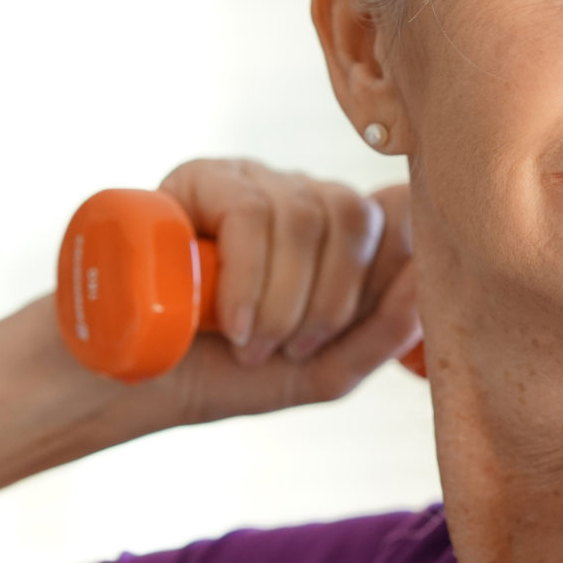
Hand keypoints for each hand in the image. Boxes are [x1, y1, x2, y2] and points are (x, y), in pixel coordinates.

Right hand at [150, 158, 419, 425]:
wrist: (134, 383)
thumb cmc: (228, 373)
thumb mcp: (322, 370)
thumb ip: (383, 334)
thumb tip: (427, 286)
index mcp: (340, 238)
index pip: (399, 214)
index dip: (397, 259)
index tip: (365, 320)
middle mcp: (303, 199)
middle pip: (356, 215)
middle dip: (331, 301)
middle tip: (288, 350)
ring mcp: (254, 182)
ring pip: (307, 214)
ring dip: (284, 300)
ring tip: (250, 344)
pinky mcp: (202, 178)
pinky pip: (253, 212)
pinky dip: (250, 279)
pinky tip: (230, 322)